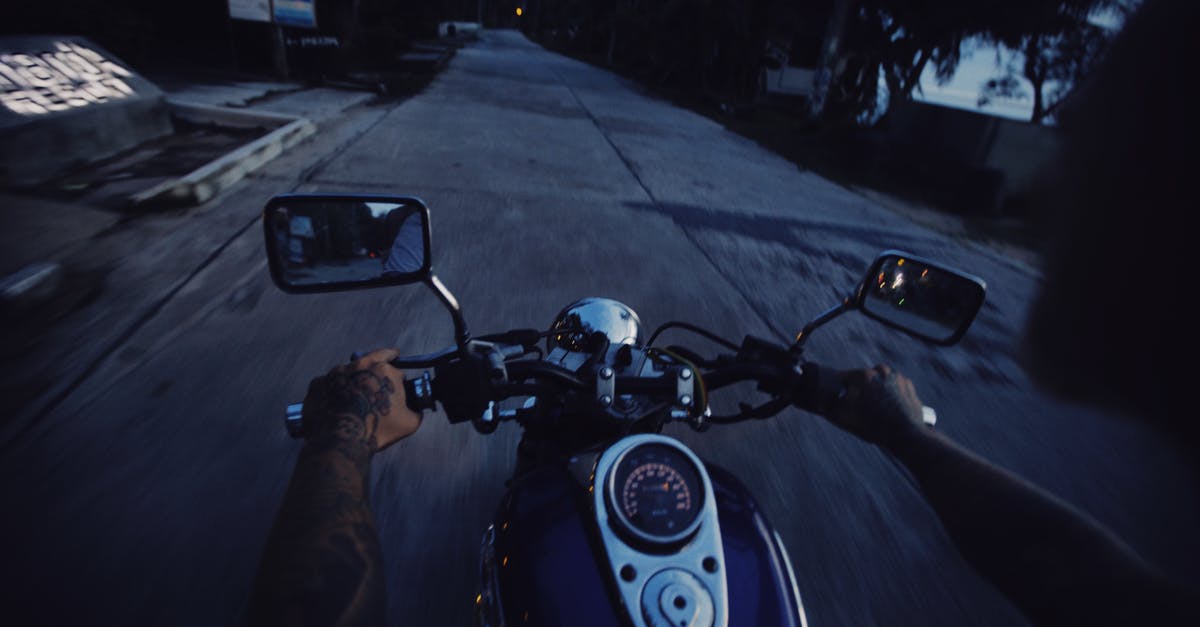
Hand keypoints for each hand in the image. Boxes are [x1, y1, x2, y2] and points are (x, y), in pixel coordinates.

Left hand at [302, 348, 421, 451]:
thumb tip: (415, 410)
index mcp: (382, 370)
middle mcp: (357, 365)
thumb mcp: (408, 423)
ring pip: (347, 372)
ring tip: (354, 400)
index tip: (395, 386)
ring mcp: (333, 373)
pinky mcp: (317, 384)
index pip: (394, 365)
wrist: (339, 443)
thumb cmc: (375, 431)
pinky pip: (328, 384)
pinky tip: (335, 405)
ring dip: (352, 381)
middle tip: (377, 382)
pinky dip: (333, 392)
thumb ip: (416, 411)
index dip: (396, 378)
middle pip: (370, 361)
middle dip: (375, 370)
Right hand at [826, 364, 925, 450]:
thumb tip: (815, 402)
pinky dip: (888, 394)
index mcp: (863, 375)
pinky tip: (886, 408)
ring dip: (874, 391)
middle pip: (862, 379)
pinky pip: (892, 386)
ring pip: (877, 381)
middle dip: (859, 390)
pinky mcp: (908, 385)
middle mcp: (881, 371)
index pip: (843, 378)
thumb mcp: (842, 418)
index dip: (839, 390)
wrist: (905, 435)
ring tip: (874, 409)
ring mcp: (897, 377)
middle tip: (859, 408)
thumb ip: (825, 407)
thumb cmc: (874, 426)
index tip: (840, 400)